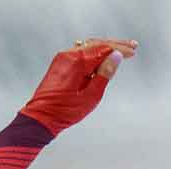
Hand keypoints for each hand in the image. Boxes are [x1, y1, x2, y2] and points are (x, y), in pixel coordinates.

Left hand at [20, 38, 136, 135]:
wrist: (38, 121)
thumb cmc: (62, 113)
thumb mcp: (90, 96)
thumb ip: (104, 75)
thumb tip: (116, 57)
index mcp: (76, 61)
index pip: (104, 48)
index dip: (120, 49)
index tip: (132, 52)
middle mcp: (68, 56)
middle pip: (96, 45)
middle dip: (114, 46)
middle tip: (131, 48)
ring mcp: (61, 60)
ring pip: (88, 49)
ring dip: (104, 50)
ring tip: (119, 53)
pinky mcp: (58, 66)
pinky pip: (79, 55)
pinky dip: (92, 56)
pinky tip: (101, 59)